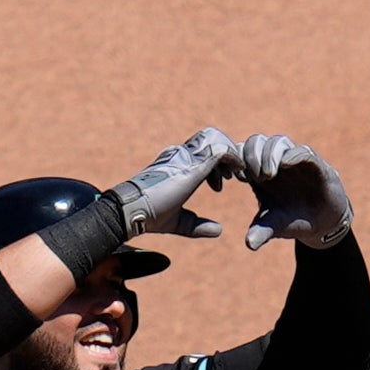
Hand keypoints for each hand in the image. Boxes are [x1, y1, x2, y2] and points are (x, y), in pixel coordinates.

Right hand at [109, 127, 238, 239]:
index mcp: (177, 164)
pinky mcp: (192, 166)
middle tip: (233, 177)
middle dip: (225, 154)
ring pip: (216, 139)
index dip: (216, 164)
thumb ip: (198, 225)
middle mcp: (181, 154)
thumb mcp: (179, 222)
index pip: (201, 150)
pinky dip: (232, 158)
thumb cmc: (149, 215)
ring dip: (230, 154)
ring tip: (235, 175)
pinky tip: (237, 172)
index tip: (220, 186)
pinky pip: (219, 151)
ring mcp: (186, 157)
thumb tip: (219, 230)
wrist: (133, 211)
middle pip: (210, 138)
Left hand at [236, 133, 352, 249]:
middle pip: (256, 142)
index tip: (236, 177)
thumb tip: (250, 244)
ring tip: (267, 175)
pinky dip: (293, 155)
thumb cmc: (293, 220)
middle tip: (253, 176)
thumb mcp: (274, 227)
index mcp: (258, 174)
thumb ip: (260, 231)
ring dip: (269, 155)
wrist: (323, 223)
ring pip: (278, 142)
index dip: (237, 160)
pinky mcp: (314, 164)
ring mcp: (294, 160)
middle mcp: (275, 162)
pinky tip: (286, 164)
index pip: (242, 154)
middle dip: (251, 155)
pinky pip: (303, 152)